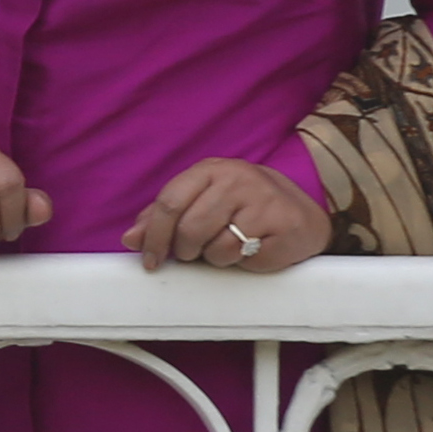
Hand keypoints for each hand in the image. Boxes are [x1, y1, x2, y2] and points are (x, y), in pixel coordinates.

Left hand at [130, 157, 326, 276]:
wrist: (302, 215)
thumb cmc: (244, 209)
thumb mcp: (202, 203)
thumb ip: (164, 218)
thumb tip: (130, 238)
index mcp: (209, 170)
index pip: (169, 202)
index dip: (154, 237)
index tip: (150, 260)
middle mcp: (236, 178)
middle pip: (189, 229)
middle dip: (186, 251)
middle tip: (196, 253)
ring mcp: (262, 198)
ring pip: (216, 247)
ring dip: (215, 257)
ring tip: (230, 246)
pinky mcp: (282, 222)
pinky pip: (245, 257)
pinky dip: (242, 262)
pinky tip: (252, 248)